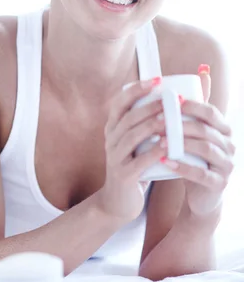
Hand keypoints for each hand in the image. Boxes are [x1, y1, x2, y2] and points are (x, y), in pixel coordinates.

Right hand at [96, 78, 168, 222]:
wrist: (118, 201)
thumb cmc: (134, 165)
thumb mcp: (135, 142)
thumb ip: (146, 123)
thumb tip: (170, 98)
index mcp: (113, 128)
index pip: (120, 102)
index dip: (136, 89)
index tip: (156, 80)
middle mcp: (110, 140)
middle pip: (128, 117)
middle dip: (149, 105)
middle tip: (170, 99)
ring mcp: (115, 158)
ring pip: (132, 136)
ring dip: (151, 126)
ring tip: (169, 118)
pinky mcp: (123, 175)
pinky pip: (138, 161)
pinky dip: (153, 152)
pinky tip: (168, 146)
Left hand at [163, 69, 234, 216]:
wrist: (201, 193)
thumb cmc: (195, 155)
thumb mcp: (196, 129)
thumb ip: (198, 103)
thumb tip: (201, 68)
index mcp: (223, 129)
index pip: (211, 111)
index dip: (192, 105)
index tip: (169, 101)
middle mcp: (229, 145)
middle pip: (207, 129)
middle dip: (181, 124)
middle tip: (157, 121)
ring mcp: (226, 165)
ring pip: (206, 149)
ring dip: (180, 143)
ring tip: (158, 141)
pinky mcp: (218, 184)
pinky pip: (201, 174)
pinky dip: (182, 166)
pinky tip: (164, 162)